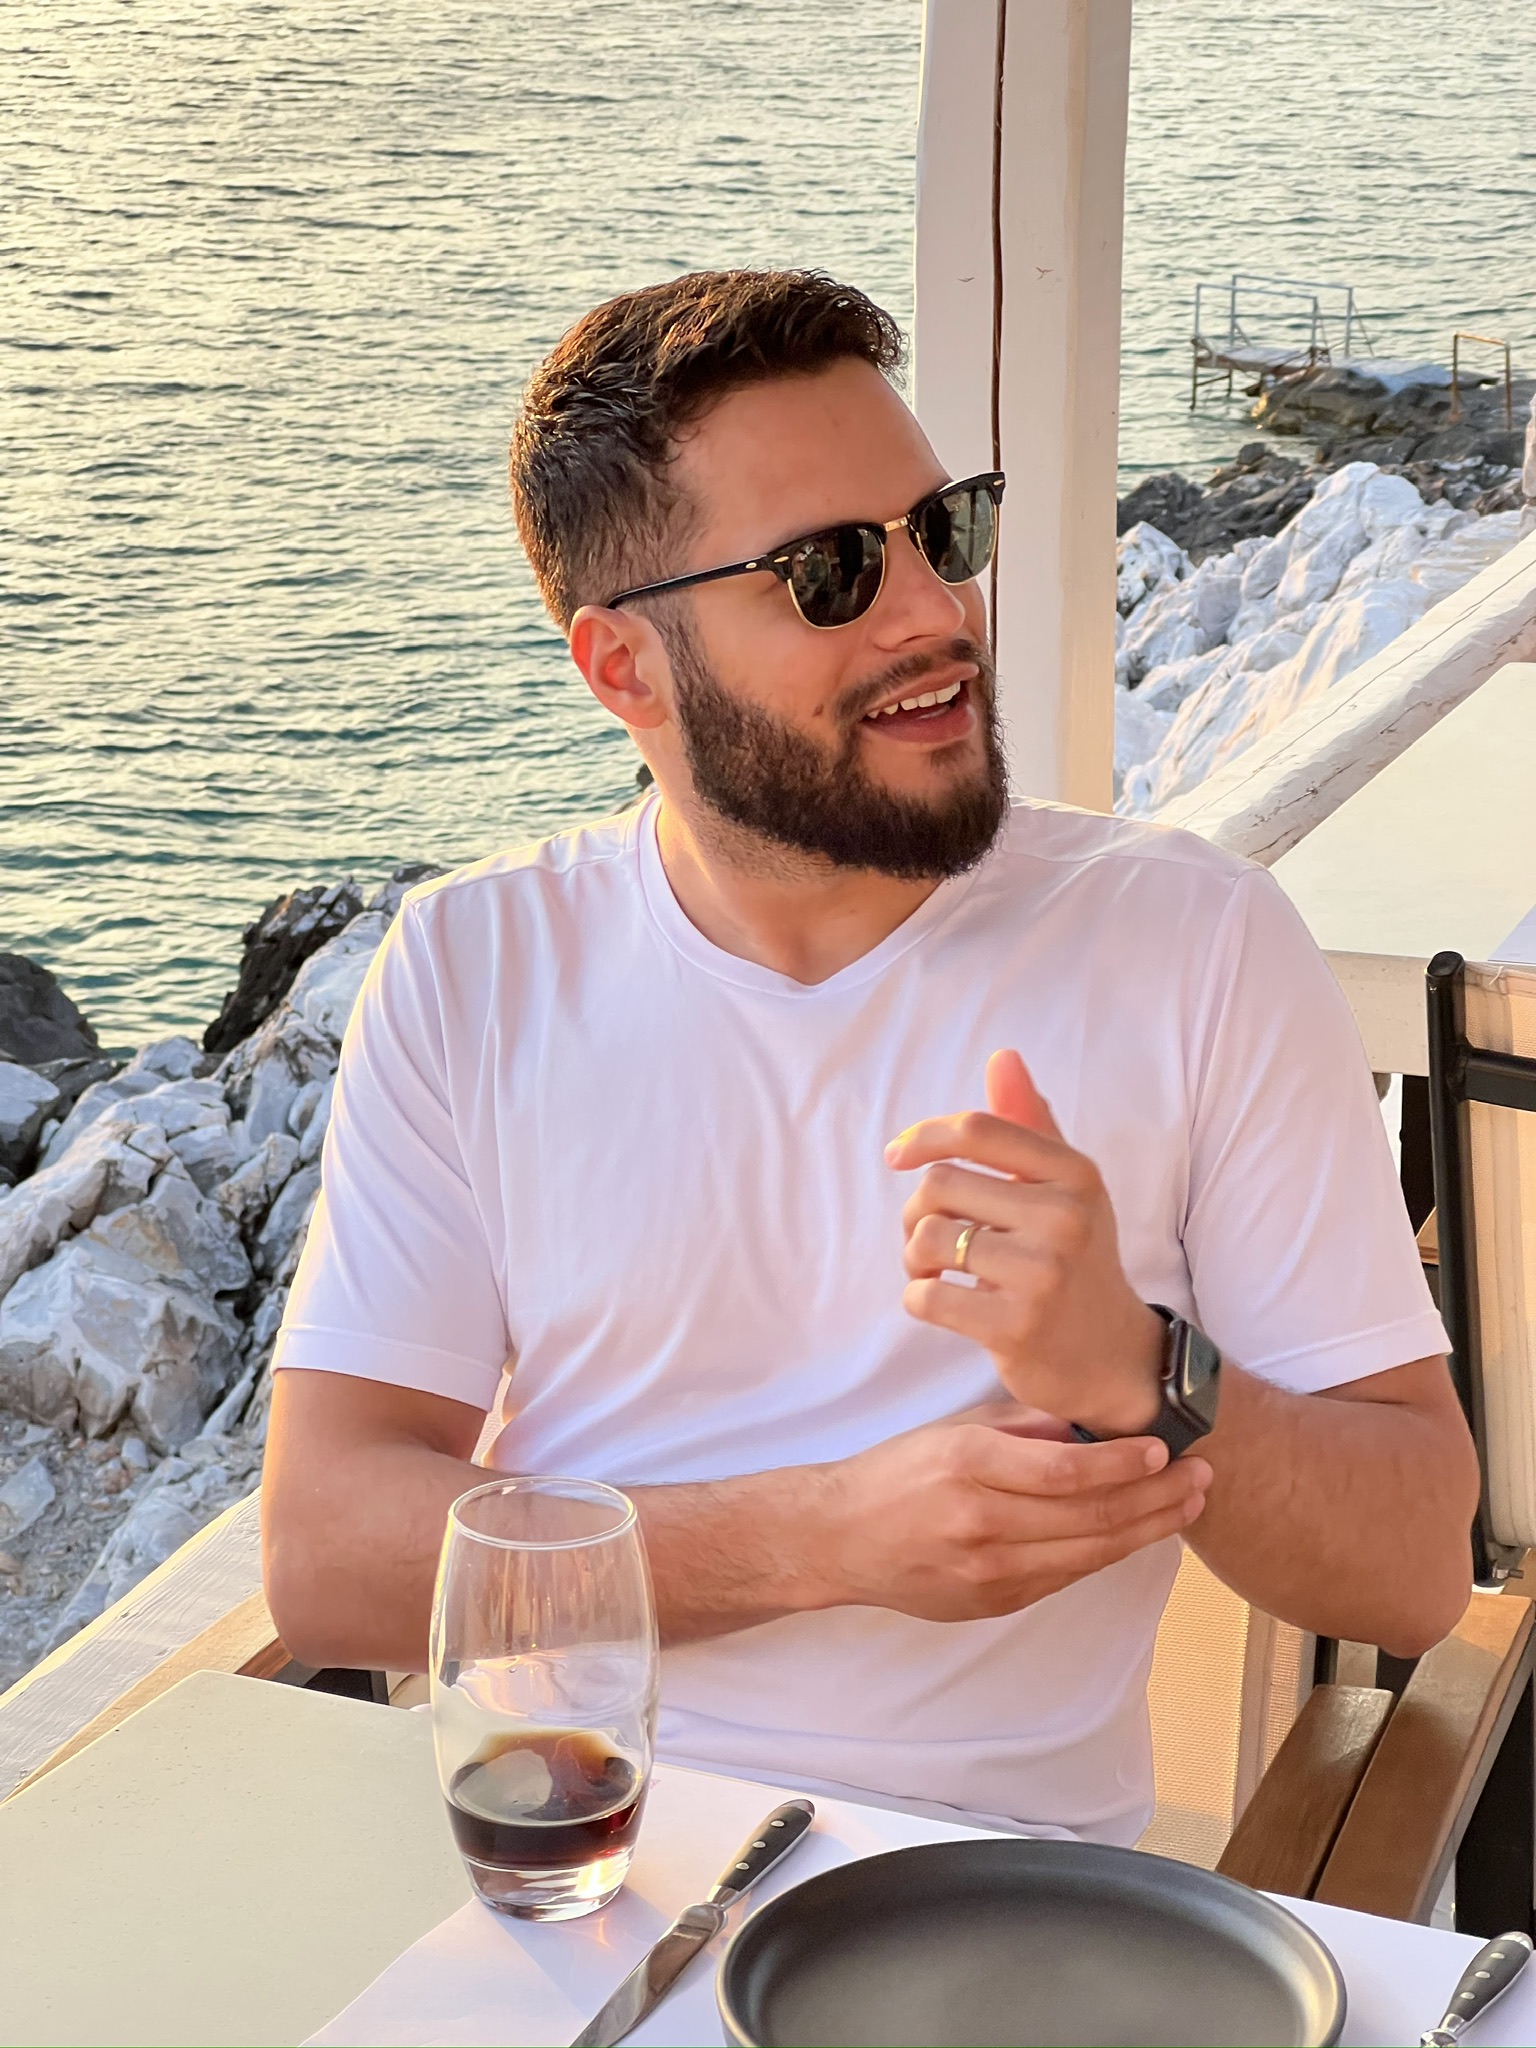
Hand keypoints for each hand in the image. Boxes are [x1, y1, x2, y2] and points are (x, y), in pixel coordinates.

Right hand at [816, 1407, 1208, 1622]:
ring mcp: (989, 1572)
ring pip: (1089, 1554)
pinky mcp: (994, 1603)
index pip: (1067, 1472)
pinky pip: (1065, 1576)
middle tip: (1201, 1477)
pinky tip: (1137, 1531)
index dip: (1124, 1464)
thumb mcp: (955, 1430)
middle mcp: (981, 1524)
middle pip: (1091, 1518)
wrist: (840, 1538)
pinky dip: (1107, 1552)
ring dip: (1147, 1529)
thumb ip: (1023, 1429)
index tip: (1164, 1449)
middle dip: (1157, 1497)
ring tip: (1187, 1504)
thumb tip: (1093, 1428)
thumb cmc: (898, 1472)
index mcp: (970, 1467)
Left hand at [885, 1050, 1165, 1435]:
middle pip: (939, 1184)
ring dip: (915, 1257)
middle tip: (930, 1234)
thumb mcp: (1066, 1188)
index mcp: (1075, 1174)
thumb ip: (1030, 1124)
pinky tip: (944, 1303)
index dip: (923, 1135)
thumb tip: (1003, 1056)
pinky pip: (926, 1296)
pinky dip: (920, 1298)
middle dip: (917, 1209)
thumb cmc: (1076, 1259)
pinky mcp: (1015, 1327)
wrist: (1111, 1356)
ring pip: (927, 1239)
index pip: (977, 1129)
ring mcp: (1042, 1275)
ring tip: (934, 1270)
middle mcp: (1065, 1218)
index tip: (898, 1155)